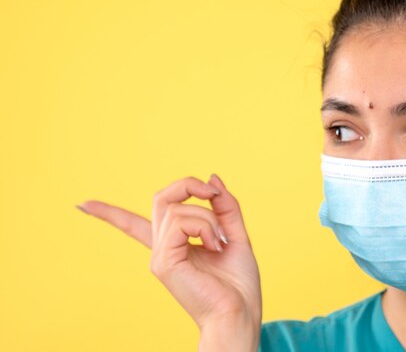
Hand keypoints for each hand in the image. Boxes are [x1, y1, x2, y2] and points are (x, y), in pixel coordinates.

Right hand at [77, 174, 261, 349]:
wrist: (239, 313)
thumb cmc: (238, 284)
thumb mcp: (235, 234)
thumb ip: (225, 207)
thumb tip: (212, 178)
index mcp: (175, 245)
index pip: (134, 225)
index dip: (109, 213)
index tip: (82, 204)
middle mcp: (162, 249)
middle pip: (161, 198)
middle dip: (187, 184)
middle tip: (212, 194)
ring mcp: (159, 255)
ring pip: (177, 209)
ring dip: (208, 217)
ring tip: (221, 242)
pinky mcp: (164, 261)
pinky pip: (181, 223)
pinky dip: (205, 226)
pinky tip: (216, 246)